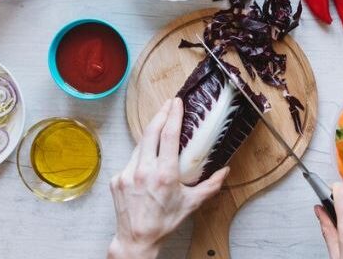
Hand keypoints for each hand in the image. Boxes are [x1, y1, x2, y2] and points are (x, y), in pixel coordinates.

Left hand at [108, 98, 229, 258]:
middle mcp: (144, 171)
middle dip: (160, 114)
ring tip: (160, 122)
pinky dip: (141, 153)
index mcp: (165, 175)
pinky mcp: (118, 178)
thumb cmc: (164, 222)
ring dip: (150, 131)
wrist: (137, 238)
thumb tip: (225, 171)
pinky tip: (148, 153)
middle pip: (151, 132)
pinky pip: (131, 159)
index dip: (173, 116)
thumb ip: (211, 185)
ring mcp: (128, 173)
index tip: (176, 104)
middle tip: (168, 103)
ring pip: (140, 144)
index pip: (168, 136)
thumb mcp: (192, 204)